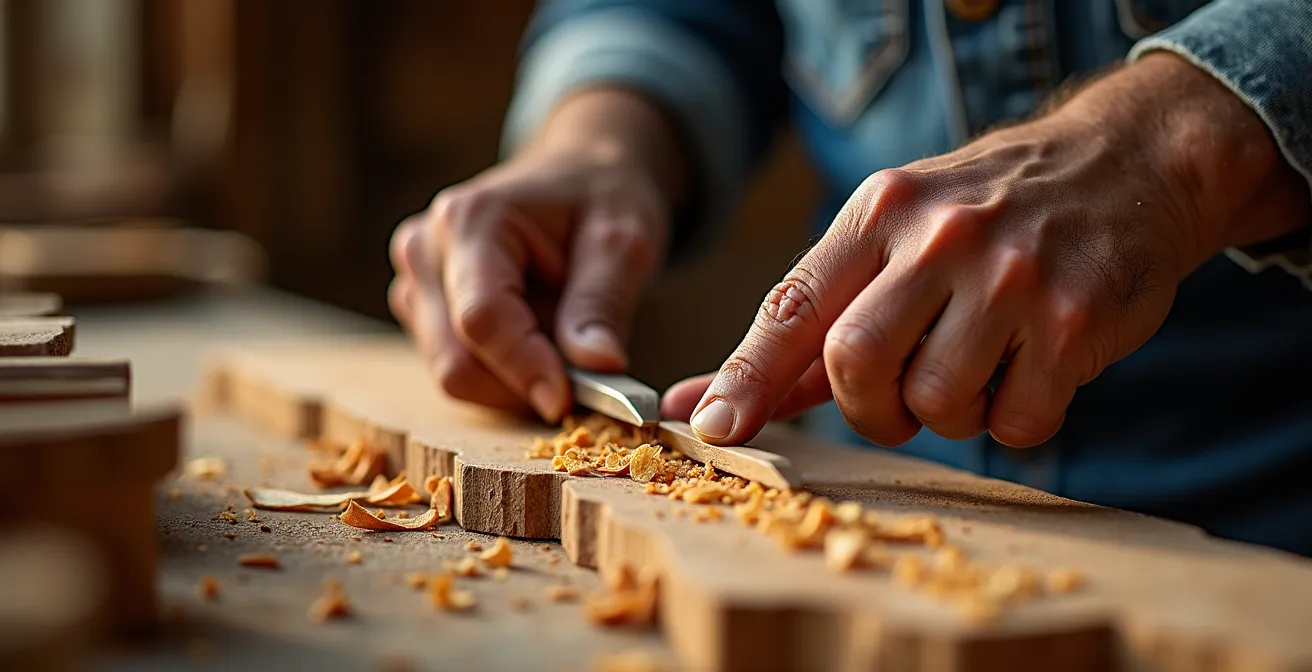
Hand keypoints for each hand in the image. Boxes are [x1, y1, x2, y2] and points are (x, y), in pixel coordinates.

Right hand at [390, 90, 685, 420]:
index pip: (482, 319)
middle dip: (522, 385)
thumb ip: (603, 303)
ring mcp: (416, 280)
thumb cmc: (601, 197)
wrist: (579, 175)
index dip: (525, 369)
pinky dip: (503, 376)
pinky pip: (457, 368)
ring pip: (453, 371)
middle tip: (583, 381)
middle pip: (456, 359)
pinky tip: (538, 341)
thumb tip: (597, 368)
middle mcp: (425, 248)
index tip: (571, 401)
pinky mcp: (421, 308)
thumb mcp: (623, 241)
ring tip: (563, 343)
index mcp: (470, 219)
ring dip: (514, 382)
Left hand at [664, 53, 1309, 447]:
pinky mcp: (1074, 319)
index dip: (746, 377)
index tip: (713, 427)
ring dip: (948, 413)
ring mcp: (1011, 277)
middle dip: (869, 408)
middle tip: (898, 399)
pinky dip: (1013, 419)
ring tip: (978, 364)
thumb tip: (704, 403)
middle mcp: (939, 236)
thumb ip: (805, 326)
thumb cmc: (985, 219)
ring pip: (936, 405)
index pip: (791, 306)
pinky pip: (1015, 423)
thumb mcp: (892, 238)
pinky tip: (1030, 368)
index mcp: (880, 211)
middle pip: (857, 364)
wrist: (1126, 165)